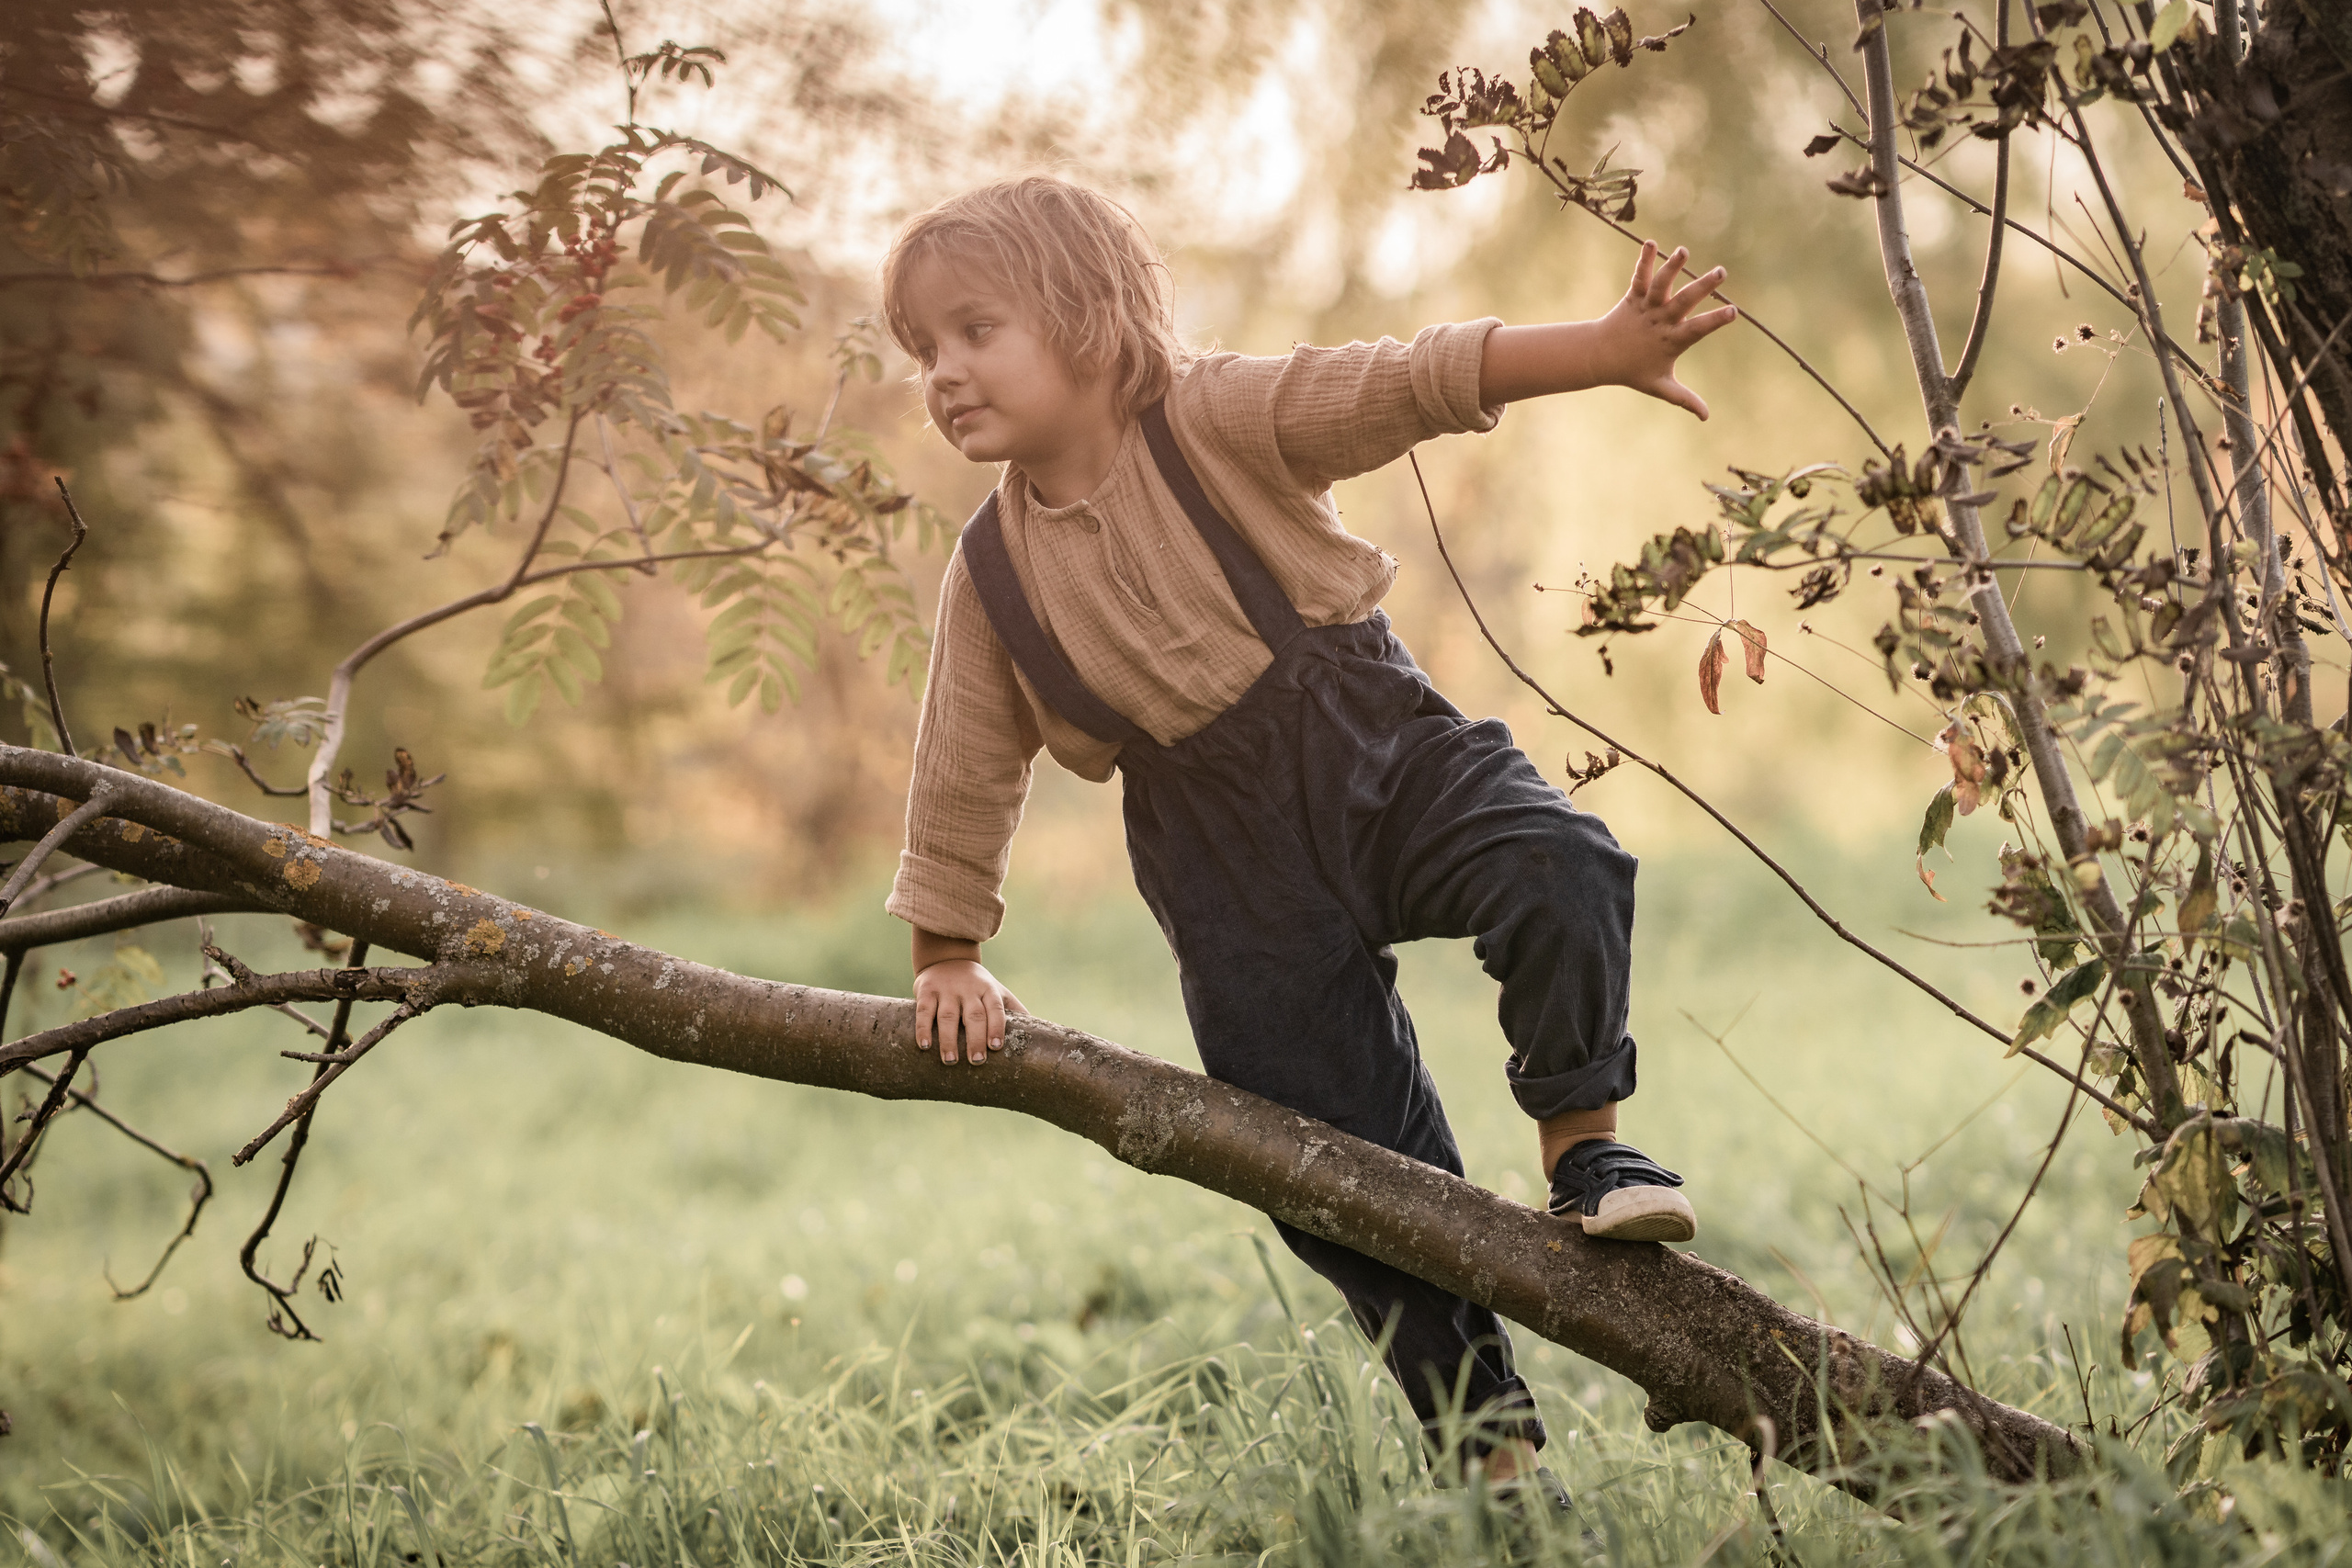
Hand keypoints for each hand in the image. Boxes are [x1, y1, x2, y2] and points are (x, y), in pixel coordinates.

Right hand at [914, 956, 1026, 1064]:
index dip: (996, 1027)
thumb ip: (1014, 1008)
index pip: (996, 1009)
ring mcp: (946, 990)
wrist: (946, 957)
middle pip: (974, 1015)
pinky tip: (925, 1045)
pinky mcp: (926, 991)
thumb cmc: (976, 984)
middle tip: (977, 1061)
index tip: (996, 1047)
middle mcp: (968, 989)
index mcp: (988, 990)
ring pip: (948, 1016)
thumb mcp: (996, 991)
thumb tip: (1039, 1030)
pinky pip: (924, 1011)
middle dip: (975, 1039)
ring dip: (949, 1039)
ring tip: (951, 1060)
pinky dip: (923, 1028)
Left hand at [1595, 240, 1737, 419]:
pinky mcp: (1633, 297)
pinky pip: (1639, 277)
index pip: (1697, 330)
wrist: (1599, 358)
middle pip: (1683, 302)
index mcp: (1671, 341)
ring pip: (1660, 286)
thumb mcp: (1660, 387)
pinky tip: (1651, 243)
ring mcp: (1646, 308)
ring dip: (1672, 268)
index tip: (1733, 312)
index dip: (1714, 321)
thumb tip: (1706, 417)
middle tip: (1721, 272)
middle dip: (1702, 287)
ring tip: (1684, 251)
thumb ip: (1684, 399)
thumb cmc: (1634, 371)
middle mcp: (1660, 321)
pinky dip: (1644, 261)